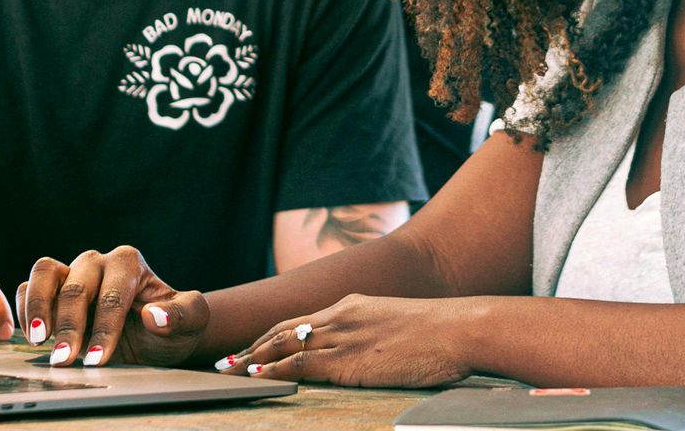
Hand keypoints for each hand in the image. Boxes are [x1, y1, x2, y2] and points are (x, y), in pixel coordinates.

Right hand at [17, 245, 207, 367]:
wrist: (155, 337)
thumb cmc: (172, 327)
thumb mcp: (190, 323)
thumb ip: (182, 315)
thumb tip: (153, 316)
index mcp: (129, 263)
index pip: (113, 294)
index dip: (105, 328)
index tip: (99, 359)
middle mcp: (97, 262)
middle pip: (76, 286)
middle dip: (70, 326)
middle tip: (65, 361)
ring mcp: (72, 273)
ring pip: (45, 273)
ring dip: (39, 308)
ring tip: (40, 340)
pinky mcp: (51, 289)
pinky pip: (28, 287)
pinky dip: (25, 308)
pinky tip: (32, 335)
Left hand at [225, 294, 475, 388]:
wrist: (459, 329)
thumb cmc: (440, 334)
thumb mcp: (398, 327)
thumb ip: (374, 335)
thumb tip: (367, 352)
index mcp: (353, 306)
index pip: (301, 321)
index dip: (272, 334)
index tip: (251, 346)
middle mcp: (341, 316)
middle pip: (284, 330)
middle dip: (252, 346)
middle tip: (226, 360)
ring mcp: (343, 336)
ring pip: (284, 346)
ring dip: (252, 360)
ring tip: (228, 371)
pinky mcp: (349, 359)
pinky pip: (301, 364)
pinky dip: (274, 369)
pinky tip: (256, 377)